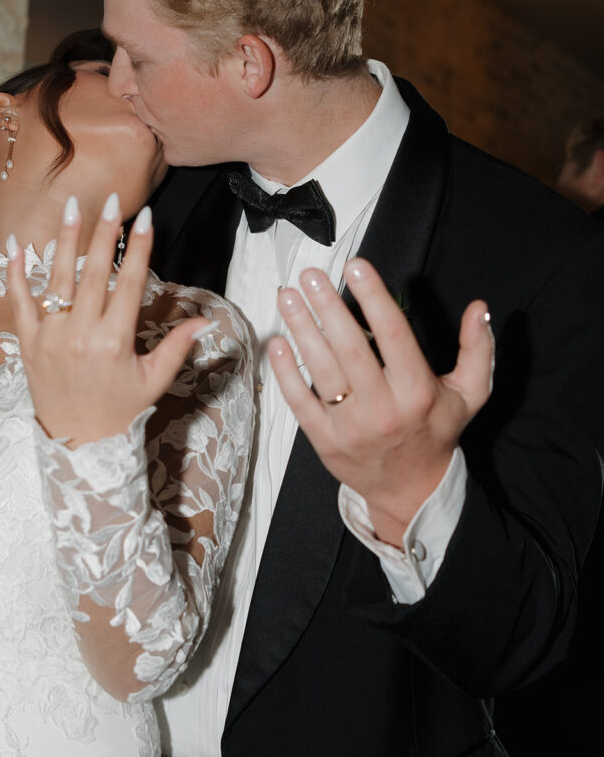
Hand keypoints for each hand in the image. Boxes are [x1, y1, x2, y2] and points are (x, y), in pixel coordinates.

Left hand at [7, 193, 211, 444]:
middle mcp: (80, 335)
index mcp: (114, 342)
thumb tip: (207, 320)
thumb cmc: (120, 410)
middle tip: (112, 200)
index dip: (139, 248)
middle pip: (94, 272)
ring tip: (73, 205)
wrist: (77, 444)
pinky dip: (15, 273)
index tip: (145, 218)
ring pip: (57, 279)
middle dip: (104, 232)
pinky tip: (16, 244)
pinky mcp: (27, 344)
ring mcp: (50, 338)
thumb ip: (178, 346)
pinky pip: (18, 302)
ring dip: (66, 240)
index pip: (129, 283)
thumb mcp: (154, 380)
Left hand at [268, 258, 493, 545]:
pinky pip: (300, 402)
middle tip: (310, 274)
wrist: (410, 491)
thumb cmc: (437, 431)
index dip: (373, 297)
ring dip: (302, 329)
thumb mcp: (470, 394)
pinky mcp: (325, 441)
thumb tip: (479, 307)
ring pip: (322, 370)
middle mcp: (384, 408)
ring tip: (287, 296)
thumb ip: (477, 349)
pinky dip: (286, 372)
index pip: (394, 335)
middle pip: (351, 348)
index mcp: (418, 391)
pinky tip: (278, 342)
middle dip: (328, 307)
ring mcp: (351, 427)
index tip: (355, 265)